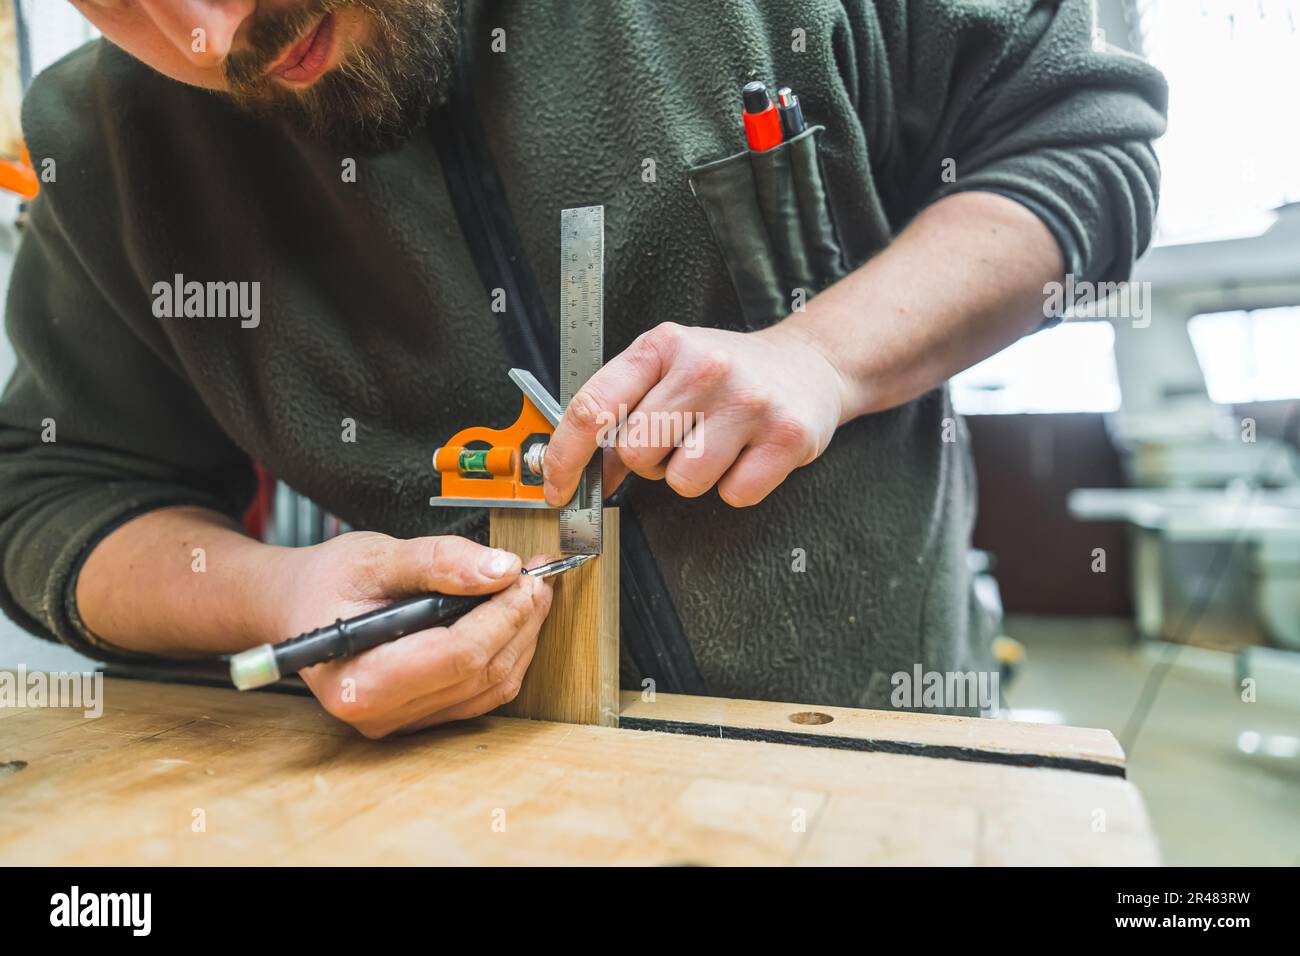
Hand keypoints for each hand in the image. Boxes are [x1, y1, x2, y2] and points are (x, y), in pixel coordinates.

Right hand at [271, 532, 552, 737]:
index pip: (455, 656)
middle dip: (519, 622)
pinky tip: (514, 618)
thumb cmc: (328, 582)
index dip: (501, 616)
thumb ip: (439, 561)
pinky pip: (482, 694)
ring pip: (490, 688)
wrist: (299, 606)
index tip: (525, 579)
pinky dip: (507, 654)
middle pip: (478, 674)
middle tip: (537, 579)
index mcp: (359, 680)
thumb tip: (501, 569)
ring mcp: (401, 722)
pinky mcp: (421, 717)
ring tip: (531, 592)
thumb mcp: (376, 556)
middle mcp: (379, 713)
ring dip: (521, 638)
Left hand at [543, 321, 849, 507]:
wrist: (808, 364)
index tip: (557, 486)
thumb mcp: (667, 372)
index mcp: (664, 346)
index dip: (564, 457)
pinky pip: (733, 494)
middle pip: (637, 452)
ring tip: (714, 444)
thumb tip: (578, 471)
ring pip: (683, 481)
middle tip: (676, 440)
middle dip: (647, 461)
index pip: (592, 406)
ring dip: (692, 475)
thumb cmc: (728, 373)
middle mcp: (706, 367)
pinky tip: (746, 455)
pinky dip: (735, 485)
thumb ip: (621, 413)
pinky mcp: (786, 437)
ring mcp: (748, 402)